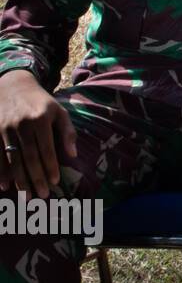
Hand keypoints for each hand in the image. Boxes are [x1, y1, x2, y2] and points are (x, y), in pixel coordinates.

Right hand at [0, 70, 75, 198]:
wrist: (13, 85)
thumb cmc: (41, 102)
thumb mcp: (59, 112)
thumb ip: (68, 132)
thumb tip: (73, 155)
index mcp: (41, 119)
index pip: (46, 148)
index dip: (50, 166)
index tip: (55, 182)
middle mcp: (22, 125)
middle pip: (29, 157)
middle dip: (35, 178)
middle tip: (42, 195)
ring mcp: (5, 129)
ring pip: (12, 159)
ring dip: (19, 180)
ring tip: (26, 196)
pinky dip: (0, 172)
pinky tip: (4, 186)